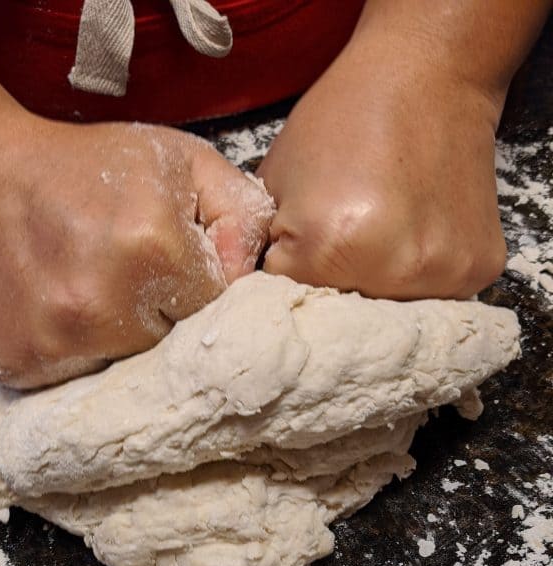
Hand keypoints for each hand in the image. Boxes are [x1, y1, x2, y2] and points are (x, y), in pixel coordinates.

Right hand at [0, 82, 271, 388]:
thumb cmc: (93, 170)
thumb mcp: (183, 165)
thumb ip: (243, 214)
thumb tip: (255, 279)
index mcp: (154, 249)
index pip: (220, 312)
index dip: (205, 294)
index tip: (182, 275)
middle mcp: (103, 304)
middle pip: (177, 351)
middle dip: (169, 323)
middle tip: (138, 282)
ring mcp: (59, 342)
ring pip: (132, 374)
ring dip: (128, 345)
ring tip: (103, 296)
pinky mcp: (23, 364)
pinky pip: (81, 382)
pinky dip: (85, 358)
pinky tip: (72, 316)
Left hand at [259, 29, 506, 299]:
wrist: (427, 74)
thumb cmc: (343, 118)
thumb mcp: (277, 180)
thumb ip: (267, 244)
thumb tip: (263, 297)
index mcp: (328, 249)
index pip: (292, 298)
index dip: (293, 273)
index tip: (304, 248)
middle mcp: (389, 270)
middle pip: (344, 316)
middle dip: (335, 288)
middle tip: (345, 244)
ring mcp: (440, 275)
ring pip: (390, 313)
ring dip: (380, 288)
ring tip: (383, 240)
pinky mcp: (477, 270)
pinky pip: (436, 297)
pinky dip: (422, 277)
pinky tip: (418, 236)